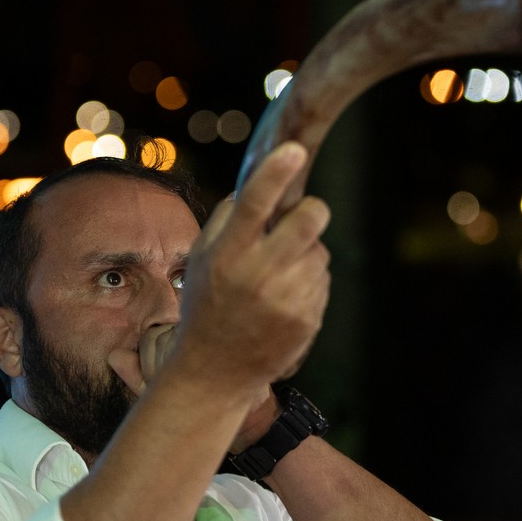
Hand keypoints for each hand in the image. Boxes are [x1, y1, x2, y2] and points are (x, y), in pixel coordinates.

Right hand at [150, 142, 330, 403]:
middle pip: (309, 220)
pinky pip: (322, 280)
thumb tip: (257, 182)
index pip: (254, 204)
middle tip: (302, 215)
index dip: (275, 173)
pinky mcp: (308, 319)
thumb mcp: (199, 258)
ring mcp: (288, 299)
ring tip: (275, 278)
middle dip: (312, 210)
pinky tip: (283, 301)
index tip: (293, 149)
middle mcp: (259, 274)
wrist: (216, 371)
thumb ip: (227, 218)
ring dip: (305, 254)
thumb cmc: (206, 305)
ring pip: (319, 250)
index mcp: (228, 254)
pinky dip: (308, 282)